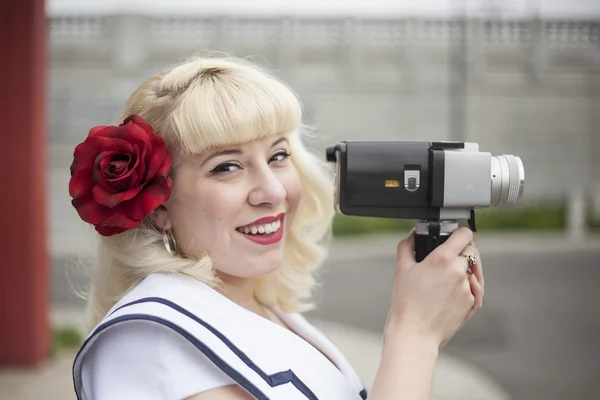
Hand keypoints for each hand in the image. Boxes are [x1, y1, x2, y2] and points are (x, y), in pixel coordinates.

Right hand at [384, 227, 476, 348]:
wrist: (414, 333)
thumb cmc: (406, 303)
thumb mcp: (401, 269)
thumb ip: (407, 245)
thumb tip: (413, 234)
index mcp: (443, 259)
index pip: (464, 235)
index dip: (459, 232)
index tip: (455, 235)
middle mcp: (459, 272)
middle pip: (471, 251)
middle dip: (461, 252)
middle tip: (447, 259)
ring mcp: (468, 288)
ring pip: (473, 270)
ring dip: (464, 270)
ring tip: (447, 277)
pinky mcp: (472, 303)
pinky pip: (475, 288)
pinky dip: (467, 286)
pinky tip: (452, 291)